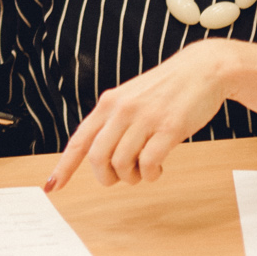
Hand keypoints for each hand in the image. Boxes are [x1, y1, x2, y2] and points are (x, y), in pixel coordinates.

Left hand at [44, 44, 235, 192]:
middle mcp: (122, 110)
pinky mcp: (169, 128)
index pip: (80, 140)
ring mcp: (145, 118)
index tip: (53, 186)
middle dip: (107, 178)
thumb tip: (100, 156)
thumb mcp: (132, 98)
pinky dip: (151, 175)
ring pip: (122, 165)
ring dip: (132, 178)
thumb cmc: (168, 88)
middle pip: (97, 159)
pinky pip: (149, 164)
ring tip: (145, 170)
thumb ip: (115, 121)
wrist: (204, 69)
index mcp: (110, 103)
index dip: (64, 166)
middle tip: (122, 177)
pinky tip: (159, 167)